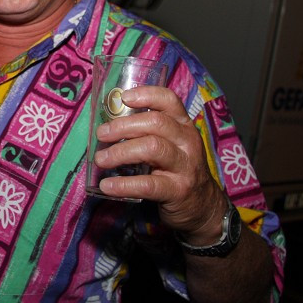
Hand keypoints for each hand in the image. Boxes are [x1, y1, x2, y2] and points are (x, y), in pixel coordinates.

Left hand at [92, 85, 225, 241]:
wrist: (202, 206)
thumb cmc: (176, 170)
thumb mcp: (171, 145)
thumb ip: (148, 133)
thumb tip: (107, 126)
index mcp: (183, 126)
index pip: (169, 101)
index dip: (146, 95)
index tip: (123, 98)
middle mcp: (187, 141)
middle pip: (156, 123)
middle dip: (123, 126)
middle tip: (101, 135)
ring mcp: (185, 166)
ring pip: (152, 148)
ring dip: (121, 152)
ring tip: (101, 159)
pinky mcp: (178, 190)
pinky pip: (148, 184)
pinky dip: (124, 184)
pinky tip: (107, 186)